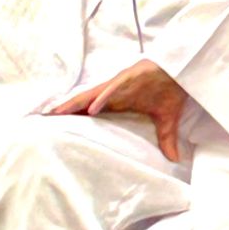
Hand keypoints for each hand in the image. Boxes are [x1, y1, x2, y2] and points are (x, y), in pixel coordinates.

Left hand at [50, 60, 188, 162]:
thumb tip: (175, 159)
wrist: (183, 70)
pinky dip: (103, 98)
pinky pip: (113, 88)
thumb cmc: (170, 91)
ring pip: (93, 94)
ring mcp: (121, 85)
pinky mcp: (131, 77)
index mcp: (119, 101)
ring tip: (58, 113)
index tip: (58, 125)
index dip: (76, 116)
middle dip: (67, 110)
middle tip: (46, 120)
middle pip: (85, 102)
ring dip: (76, 103)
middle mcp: (114, 93)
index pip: (91, 109)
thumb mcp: (166, 120)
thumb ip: (166, 139)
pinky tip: (91, 109)